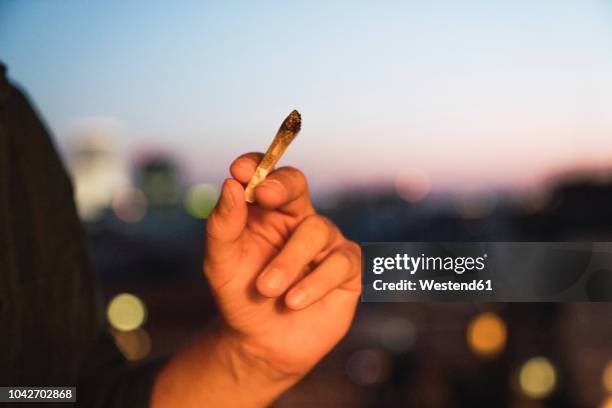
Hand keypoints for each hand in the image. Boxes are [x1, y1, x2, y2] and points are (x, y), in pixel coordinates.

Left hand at [204, 152, 360, 377]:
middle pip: (297, 185)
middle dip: (282, 186)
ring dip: (289, 261)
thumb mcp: (221, 264)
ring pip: (315, 230)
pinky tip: (293, 301)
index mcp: (266, 213)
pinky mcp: (347, 269)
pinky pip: (339, 262)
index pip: (265, 177)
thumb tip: (231, 184)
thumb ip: (223, 226)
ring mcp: (325, 243)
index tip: (240, 170)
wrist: (262, 344)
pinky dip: (314, 283)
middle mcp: (297, 220)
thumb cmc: (242, 298)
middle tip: (265, 195)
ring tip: (267, 290)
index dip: (257, 166)